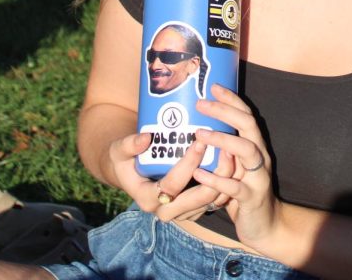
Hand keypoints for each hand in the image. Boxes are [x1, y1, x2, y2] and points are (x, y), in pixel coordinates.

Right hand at [107, 131, 233, 221]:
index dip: (188, 164)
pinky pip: (215, 200)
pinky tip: (233, 162)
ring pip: (211, 202)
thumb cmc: (124, 160)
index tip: (200, 142)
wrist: (130, 174)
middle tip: (226, 150)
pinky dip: (226, 183)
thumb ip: (128, 144)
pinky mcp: (194, 208)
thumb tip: (145, 138)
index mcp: (147, 198)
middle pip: (198, 199)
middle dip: (216, 176)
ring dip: (225, 180)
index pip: (172, 185)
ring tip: (233, 153)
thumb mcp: (118, 151)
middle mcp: (166, 210)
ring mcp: (182, 212)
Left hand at [192, 85, 279, 245]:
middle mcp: (261, 156)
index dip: (232, 99)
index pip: (246, 115)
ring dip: (223, 139)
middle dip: (226, 111)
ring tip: (199, 134)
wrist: (266, 226)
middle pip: (249, 125)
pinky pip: (236, 186)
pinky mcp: (252, 198)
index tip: (214, 86)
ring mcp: (258, 177)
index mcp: (255, 146)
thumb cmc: (243, 192)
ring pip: (247, 150)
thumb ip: (224, 150)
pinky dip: (217, 179)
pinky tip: (199, 173)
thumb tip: (197, 128)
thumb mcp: (234, 166)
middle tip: (201, 103)